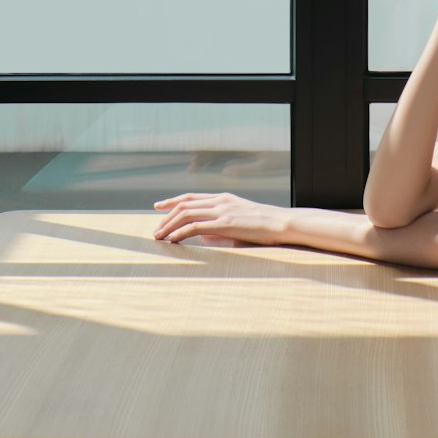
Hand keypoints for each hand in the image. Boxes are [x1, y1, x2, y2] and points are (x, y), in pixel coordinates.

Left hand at [152, 191, 286, 246]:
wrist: (281, 223)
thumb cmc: (263, 227)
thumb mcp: (239, 221)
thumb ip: (219, 225)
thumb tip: (201, 235)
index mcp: (223, 198)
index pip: (191, 197)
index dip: (172, 201)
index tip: (158, 207)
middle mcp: (220, 200)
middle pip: (184, 205)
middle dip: (166, 216)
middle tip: (155, 229)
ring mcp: (222, 210)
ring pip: (186, 214)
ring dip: (169, 225)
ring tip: (159, 236)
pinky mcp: (224, 223)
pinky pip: (195, 226)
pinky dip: (180, 232)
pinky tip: (172, 240)